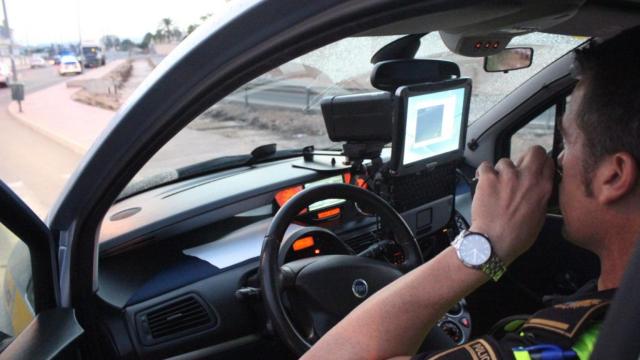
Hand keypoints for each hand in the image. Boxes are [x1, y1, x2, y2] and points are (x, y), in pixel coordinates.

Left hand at [470, 146, 554, 264]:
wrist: (493, 242)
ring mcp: (507, 176)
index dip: (540, 163)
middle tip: (517, 170)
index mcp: (543, 188)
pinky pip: (485, 166)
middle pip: (533, 151)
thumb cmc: (516, 236)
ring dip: (501, 171)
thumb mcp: (540, 217)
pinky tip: (484, 183)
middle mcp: (527, 178)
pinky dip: (484, 173)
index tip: (534, 168)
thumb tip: (538, 187)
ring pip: (506, 161)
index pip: (547, 161)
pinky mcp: (488, 178)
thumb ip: (540, 197)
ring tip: (497, 187)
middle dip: (526, 157)